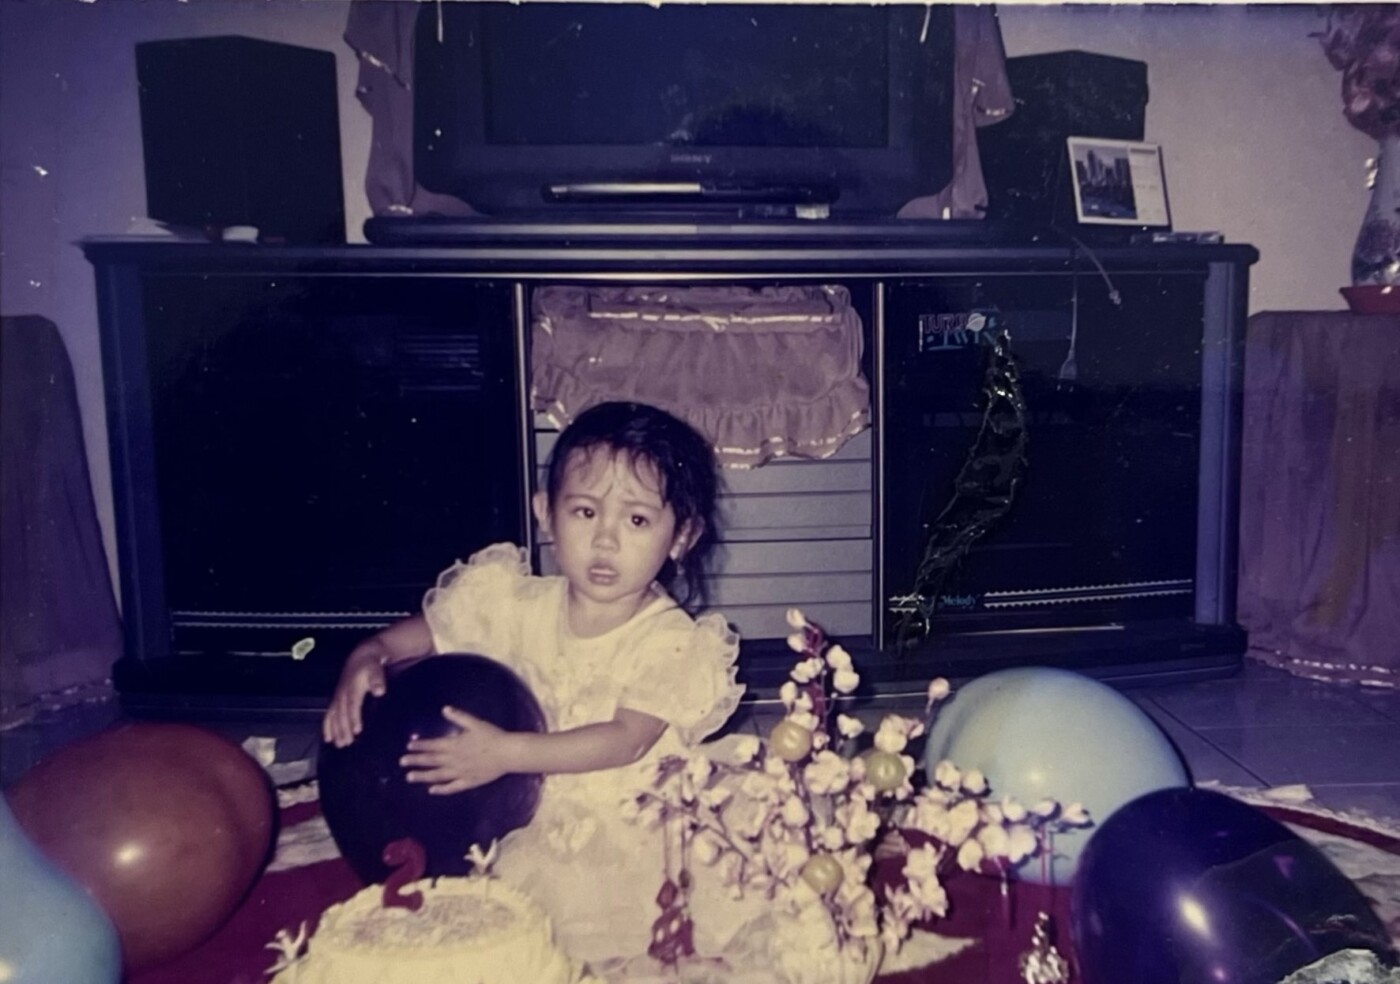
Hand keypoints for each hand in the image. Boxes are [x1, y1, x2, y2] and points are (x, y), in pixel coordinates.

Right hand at [322, 641, 388, 747]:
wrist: (361, 656)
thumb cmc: (371, 665)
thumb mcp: (376, 669)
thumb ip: (377, 680)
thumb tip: (379, 691)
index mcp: (352, 687)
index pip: (352, 705)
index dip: (354, 717)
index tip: (357, 730)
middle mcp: (342, 693)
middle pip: (341, 713)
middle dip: (343, 728)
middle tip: (346, 743)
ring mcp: (338, 697)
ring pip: (334, 716)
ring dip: (335, 730)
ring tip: (339, 744)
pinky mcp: (336, 699)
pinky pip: (329, 714)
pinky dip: (327, 726)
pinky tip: (328, 738)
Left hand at [400, 707, 517, 794]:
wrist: (507, 753)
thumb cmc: (492, 736)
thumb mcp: (476, 723)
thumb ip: (459, 717)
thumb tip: (445, 709)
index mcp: (455, 744)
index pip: (433, 745)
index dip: (420, 745)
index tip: (408, 746)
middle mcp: (454, 760)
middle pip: (432, 760)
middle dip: (416, 760)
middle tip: (402, 762)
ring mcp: (460, 773)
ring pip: (438, 775)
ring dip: (423, 776)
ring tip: (409, 777)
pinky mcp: (468, 782)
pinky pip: (452, 787)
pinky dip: (441, 789)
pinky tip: (432, 790)